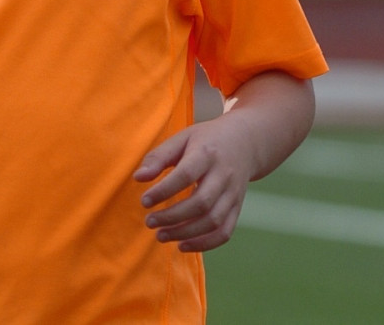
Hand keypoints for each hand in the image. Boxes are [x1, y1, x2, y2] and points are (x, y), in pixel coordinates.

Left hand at [133, 116, 256, 252]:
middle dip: (172, 217)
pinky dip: (204, 244)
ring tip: (160, 235)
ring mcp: (233, 194)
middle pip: (201, 203)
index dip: (164, 191)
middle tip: (149, 222)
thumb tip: (138, 178)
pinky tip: (182, 245)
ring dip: (185, 233)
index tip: (144, 201)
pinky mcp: (237, 208)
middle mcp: (223, 175)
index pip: (186, 175)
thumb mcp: (182, 139)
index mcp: (207, 154)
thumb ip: (159, 157)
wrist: (245, 142)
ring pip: (213, 221)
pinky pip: (224, 232)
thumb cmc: (206, 141)